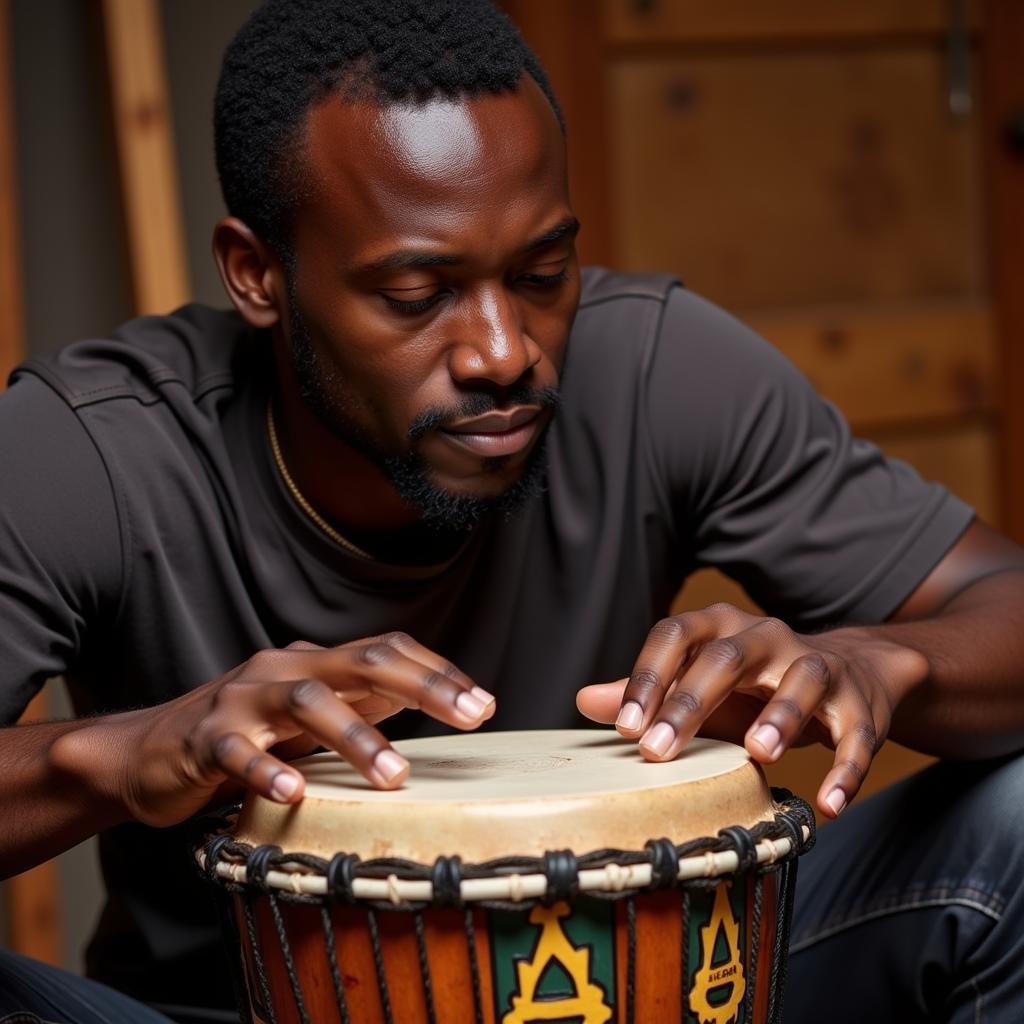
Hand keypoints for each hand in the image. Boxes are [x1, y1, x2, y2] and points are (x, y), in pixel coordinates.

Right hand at [51, 633, 493, 827]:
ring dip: (356, 736)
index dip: (437, 671)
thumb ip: (364, 703)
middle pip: (361, 662)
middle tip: (468, 716)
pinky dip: (267, 770)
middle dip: (421, 686)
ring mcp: (244, 700)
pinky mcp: (204, 739)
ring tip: (396, 775)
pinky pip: (237, 751)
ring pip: (306, 700)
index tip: (484, 704)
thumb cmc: (248, 735)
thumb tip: (437, 699)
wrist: (150, 751)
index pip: (387, 650)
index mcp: (316, 663)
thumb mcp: (313, 715)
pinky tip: (296, 794)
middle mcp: (284, 668)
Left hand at [576, 603, 927, 817]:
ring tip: (759, 753)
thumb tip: (585, 700)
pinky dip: (846, 768)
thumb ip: (649, 691)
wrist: (848, 672)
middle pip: (729, 657)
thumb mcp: (699, 683)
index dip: (648, 676)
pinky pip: (856, 734)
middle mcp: (767, 636)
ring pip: (802, 679)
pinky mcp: (859, 703)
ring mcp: (817, 665)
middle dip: (691, 702)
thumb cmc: (754, 685)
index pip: (676, 634)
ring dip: (782, 714)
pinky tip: (829, 804)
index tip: (626, 728)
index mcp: (720, 627)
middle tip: (657, 750)